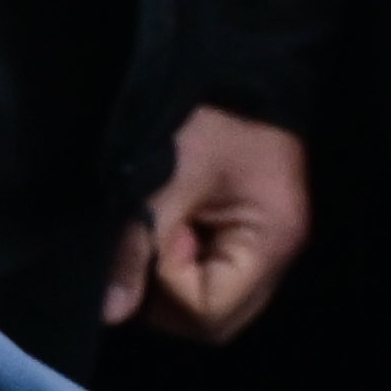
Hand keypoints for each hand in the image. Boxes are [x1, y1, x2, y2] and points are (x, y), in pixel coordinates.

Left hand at [108, 106, 314, 338]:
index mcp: (271, 242)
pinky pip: (216, 276)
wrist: (242, 69)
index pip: (209, 312)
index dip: (169, 287)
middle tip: (160, 235)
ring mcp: (268, 250)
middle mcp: (279, 257)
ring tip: (170, 224)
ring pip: (213, 304)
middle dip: (171, 293)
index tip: (160, 235)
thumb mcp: (166, 177)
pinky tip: (179, 224)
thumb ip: (138, 245)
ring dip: (177, 278)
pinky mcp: (252, 237)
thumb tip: (111, 312)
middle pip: (215, 321)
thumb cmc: (210, 117)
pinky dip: (187, 261)